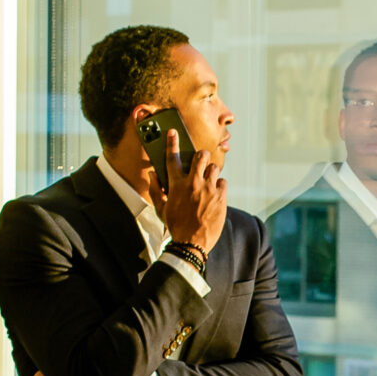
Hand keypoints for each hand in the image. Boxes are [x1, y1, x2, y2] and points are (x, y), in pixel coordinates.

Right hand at [149, 130, 225, 252]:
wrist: (192, 243)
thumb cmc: (175, 225)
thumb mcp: (160, 208)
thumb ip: (155, 189)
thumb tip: (152, 174)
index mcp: (176, 184)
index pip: (173, 157)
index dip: (172, 142)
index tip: (173, 132)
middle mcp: (193, 183)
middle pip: (200, 156)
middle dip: (201, 155)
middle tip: (200, 161)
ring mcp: (209, 189)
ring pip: (214, 168)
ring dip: (211, 172)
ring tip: (208, 181)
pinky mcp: (221, 197)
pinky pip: (224, 182)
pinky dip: (220, 186)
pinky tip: (215, 193)